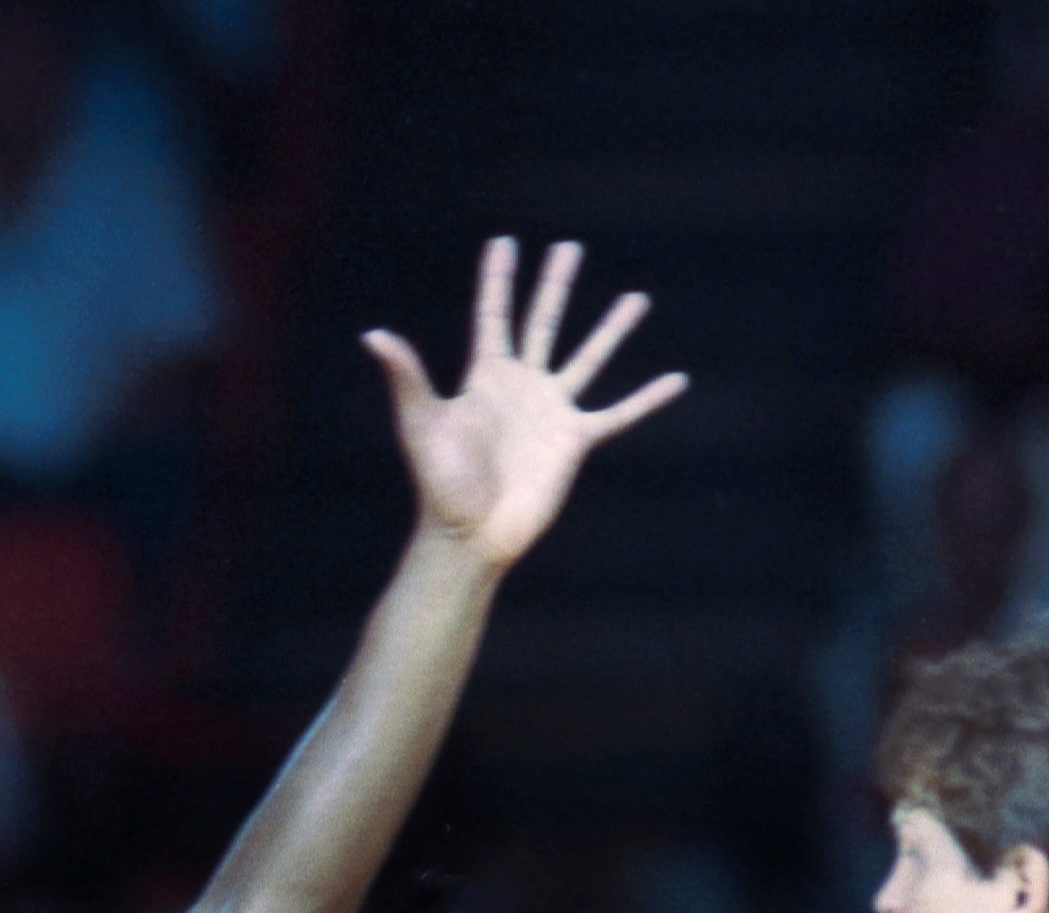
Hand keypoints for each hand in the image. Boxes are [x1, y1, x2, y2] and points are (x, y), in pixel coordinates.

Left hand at [367, 238, 687, 569]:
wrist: (471, 534)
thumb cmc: (440, 483)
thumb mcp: (421, 424)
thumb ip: (406, 377)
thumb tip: (373, 334)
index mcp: (485, 377)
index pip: (492, 316)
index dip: (496, 280)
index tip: (503, 242)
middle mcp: (521, 387)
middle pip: (542, 322)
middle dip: (554, 285)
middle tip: (569, 246)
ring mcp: (551, 412)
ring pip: (588, 358)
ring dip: (611, 329)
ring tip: (636, 298)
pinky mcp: (575, 441)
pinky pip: (619, 414)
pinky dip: (647, 399)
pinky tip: (676, 380)